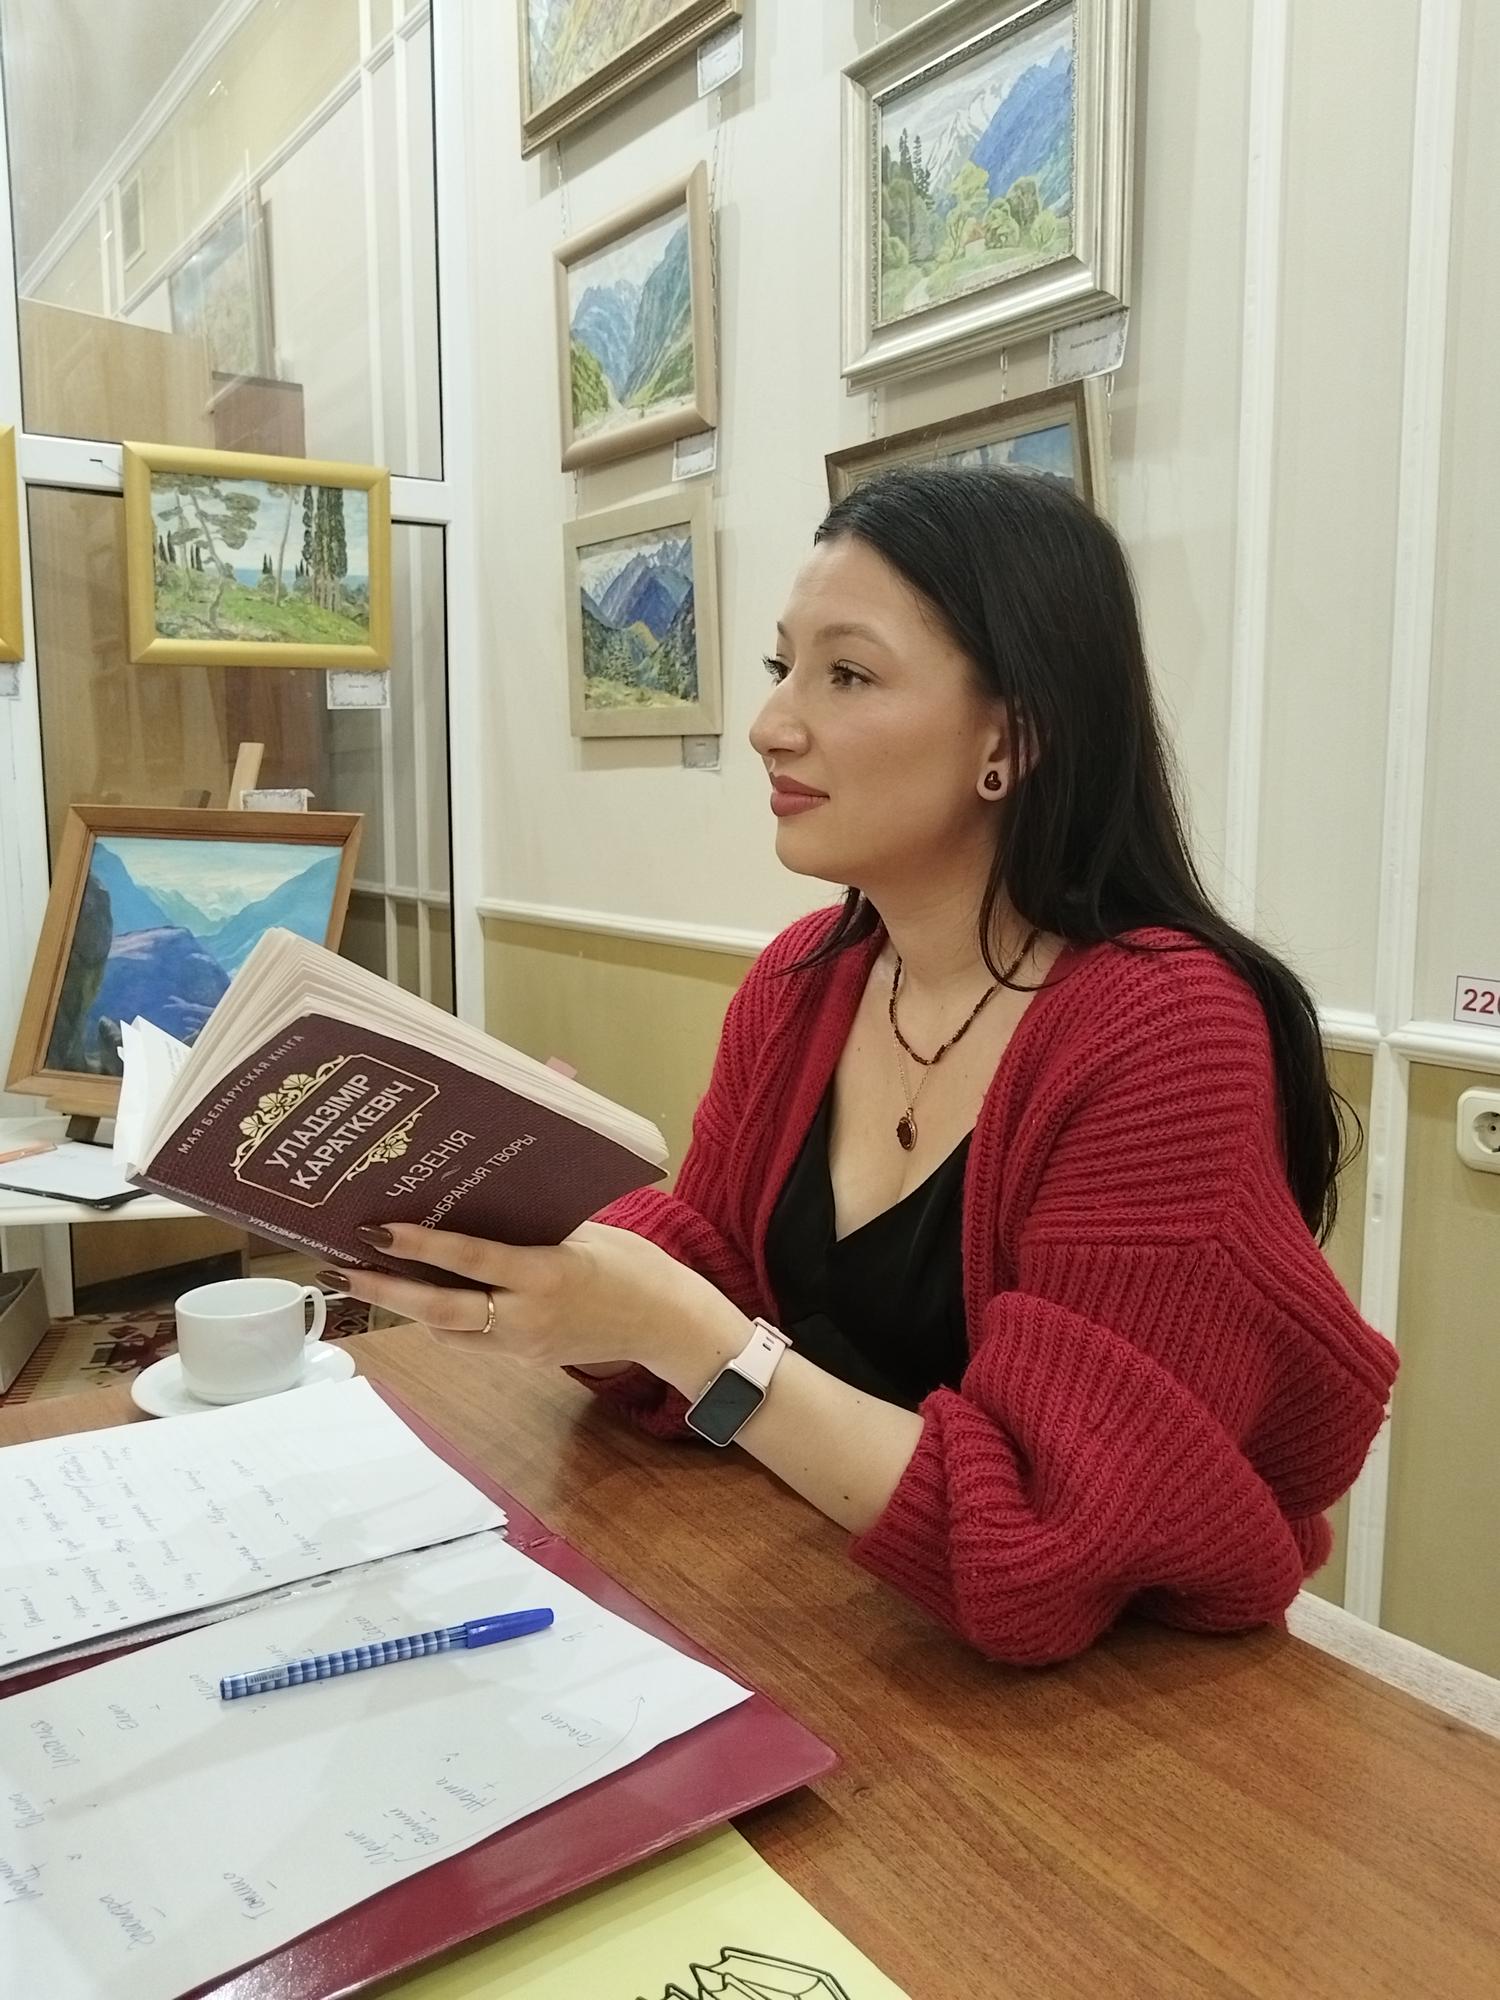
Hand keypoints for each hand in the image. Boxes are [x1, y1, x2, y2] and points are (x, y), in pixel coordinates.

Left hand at [323, 1220, 745, 1381]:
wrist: (667, 1325)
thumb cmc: (633, 1266)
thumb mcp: (589, 1233)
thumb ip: (535, 1224)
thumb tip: (481, 1199)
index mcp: (546, 1274)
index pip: (470, 1259)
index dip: (419, 1248)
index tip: (374, 1232)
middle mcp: (527, 1315)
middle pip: (439, 1310)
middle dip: (385, 1291)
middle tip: (338, 1271)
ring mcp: (523, 1343)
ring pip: (447, 1331)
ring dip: (406, 1308)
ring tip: (365, 1279)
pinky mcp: (525, 1358)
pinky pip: (471, 1340)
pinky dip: (442, 1321)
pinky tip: (423, 1298)